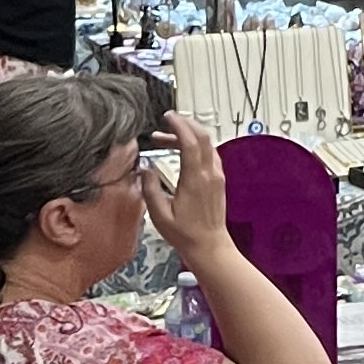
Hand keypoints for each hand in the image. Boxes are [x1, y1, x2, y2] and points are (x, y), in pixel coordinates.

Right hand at [140, 111, 228, 259]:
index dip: (179, 125)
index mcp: (195, 180)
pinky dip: (197, 146)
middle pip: (202, 137)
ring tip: (167, 138)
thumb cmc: (186, 234)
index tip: (168, 117)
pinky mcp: (218, 181)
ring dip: (189, 135)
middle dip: (185, 124)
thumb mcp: (160, 214)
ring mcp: (216, 176)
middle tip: (168, 121)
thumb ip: (150, 189)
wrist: (209, 246)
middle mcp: (209, 174)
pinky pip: (210, 154)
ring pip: (207, 144)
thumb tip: (145, 169)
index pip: (190, 142)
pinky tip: (183, 151)